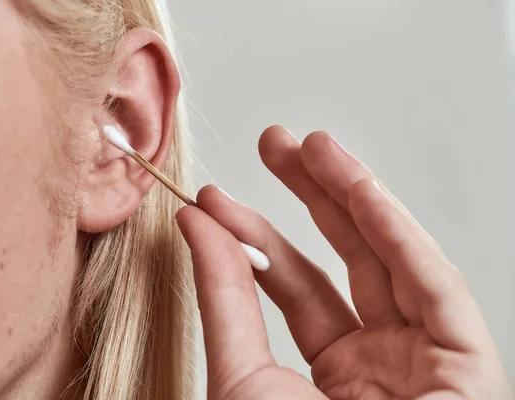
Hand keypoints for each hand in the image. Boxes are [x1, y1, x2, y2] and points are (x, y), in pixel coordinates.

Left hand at [176, 126, 513, 399]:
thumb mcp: (243, 379)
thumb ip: (224, 297)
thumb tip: (194, 223)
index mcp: (335, 374)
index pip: (293, 286)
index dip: (253, 237)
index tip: (213, 200)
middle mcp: (384, 361)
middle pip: (346, 260)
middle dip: (310, 195)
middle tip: (273, 144)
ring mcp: (427, 359)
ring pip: (391, 259)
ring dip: (353, 196)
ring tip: (311, 146)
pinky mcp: (469, 363)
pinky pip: (436, 285)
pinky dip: (398, 234)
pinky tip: (356, 188)